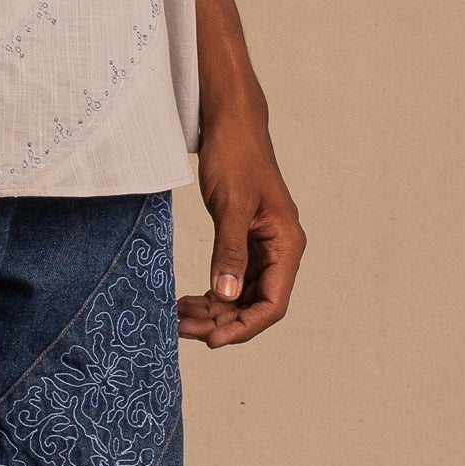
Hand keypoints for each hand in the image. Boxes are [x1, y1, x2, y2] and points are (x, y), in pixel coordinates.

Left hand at [178, 107, 303, 348]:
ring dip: (213, 313)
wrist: (231, 125)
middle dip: (221, 323)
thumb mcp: (231, 206)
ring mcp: (261, 250)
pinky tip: (186, 301)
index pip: (272, 304)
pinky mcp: (244, 244)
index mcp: (286, 245)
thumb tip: (225, 295)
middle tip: (181, 328)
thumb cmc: (236, 157)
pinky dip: (210, 295)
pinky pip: (230, 281)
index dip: (243, 328)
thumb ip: (230, 251)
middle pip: (254, 306)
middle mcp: (279, 252)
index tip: (211, 340)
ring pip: (240, 297)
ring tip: (178, 318)